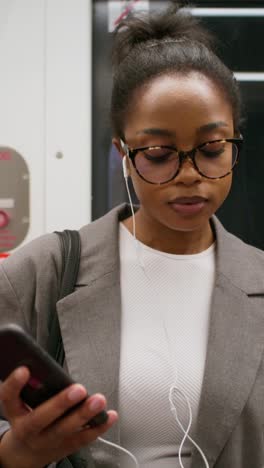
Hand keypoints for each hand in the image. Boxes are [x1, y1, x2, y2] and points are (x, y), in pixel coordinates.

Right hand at [0, 367, 117, 467]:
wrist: (24, 454)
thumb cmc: (26, 418)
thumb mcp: (20, 403)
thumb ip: (29, 386)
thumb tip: (39, 364)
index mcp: (15, 413)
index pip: (9, 399)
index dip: (15, 384)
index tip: (25, 370)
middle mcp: (29, 430)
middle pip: (41, 418)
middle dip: (61, 403)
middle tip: (78, 389)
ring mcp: (48, 441)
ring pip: (65, 430)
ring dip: (84, 415)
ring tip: (99, 400)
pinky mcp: (65, 446)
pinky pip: (83, 438)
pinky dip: (98, 427)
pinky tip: (110, 416)